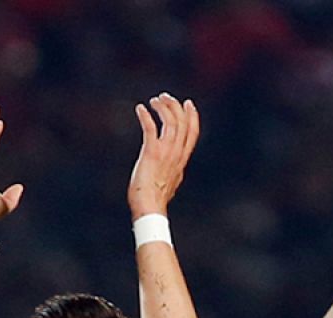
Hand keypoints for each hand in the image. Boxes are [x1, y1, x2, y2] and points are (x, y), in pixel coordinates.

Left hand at [128, 94, 199, 216]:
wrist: (149, 207)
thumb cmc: (154, 199)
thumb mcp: (170, 182)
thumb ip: (173, 172)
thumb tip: (175, 173)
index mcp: (182, 159)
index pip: (192, 132)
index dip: (192, 116)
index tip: (188, 103)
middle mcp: (176, 153)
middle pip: (181, 122)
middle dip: (174, 106)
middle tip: (164, 97)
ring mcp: (165, 152)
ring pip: (169, 121)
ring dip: (162, 108)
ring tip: (154, 100)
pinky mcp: (151, 152)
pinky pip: (150, 128)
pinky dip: (146, 115)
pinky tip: (140, 109)